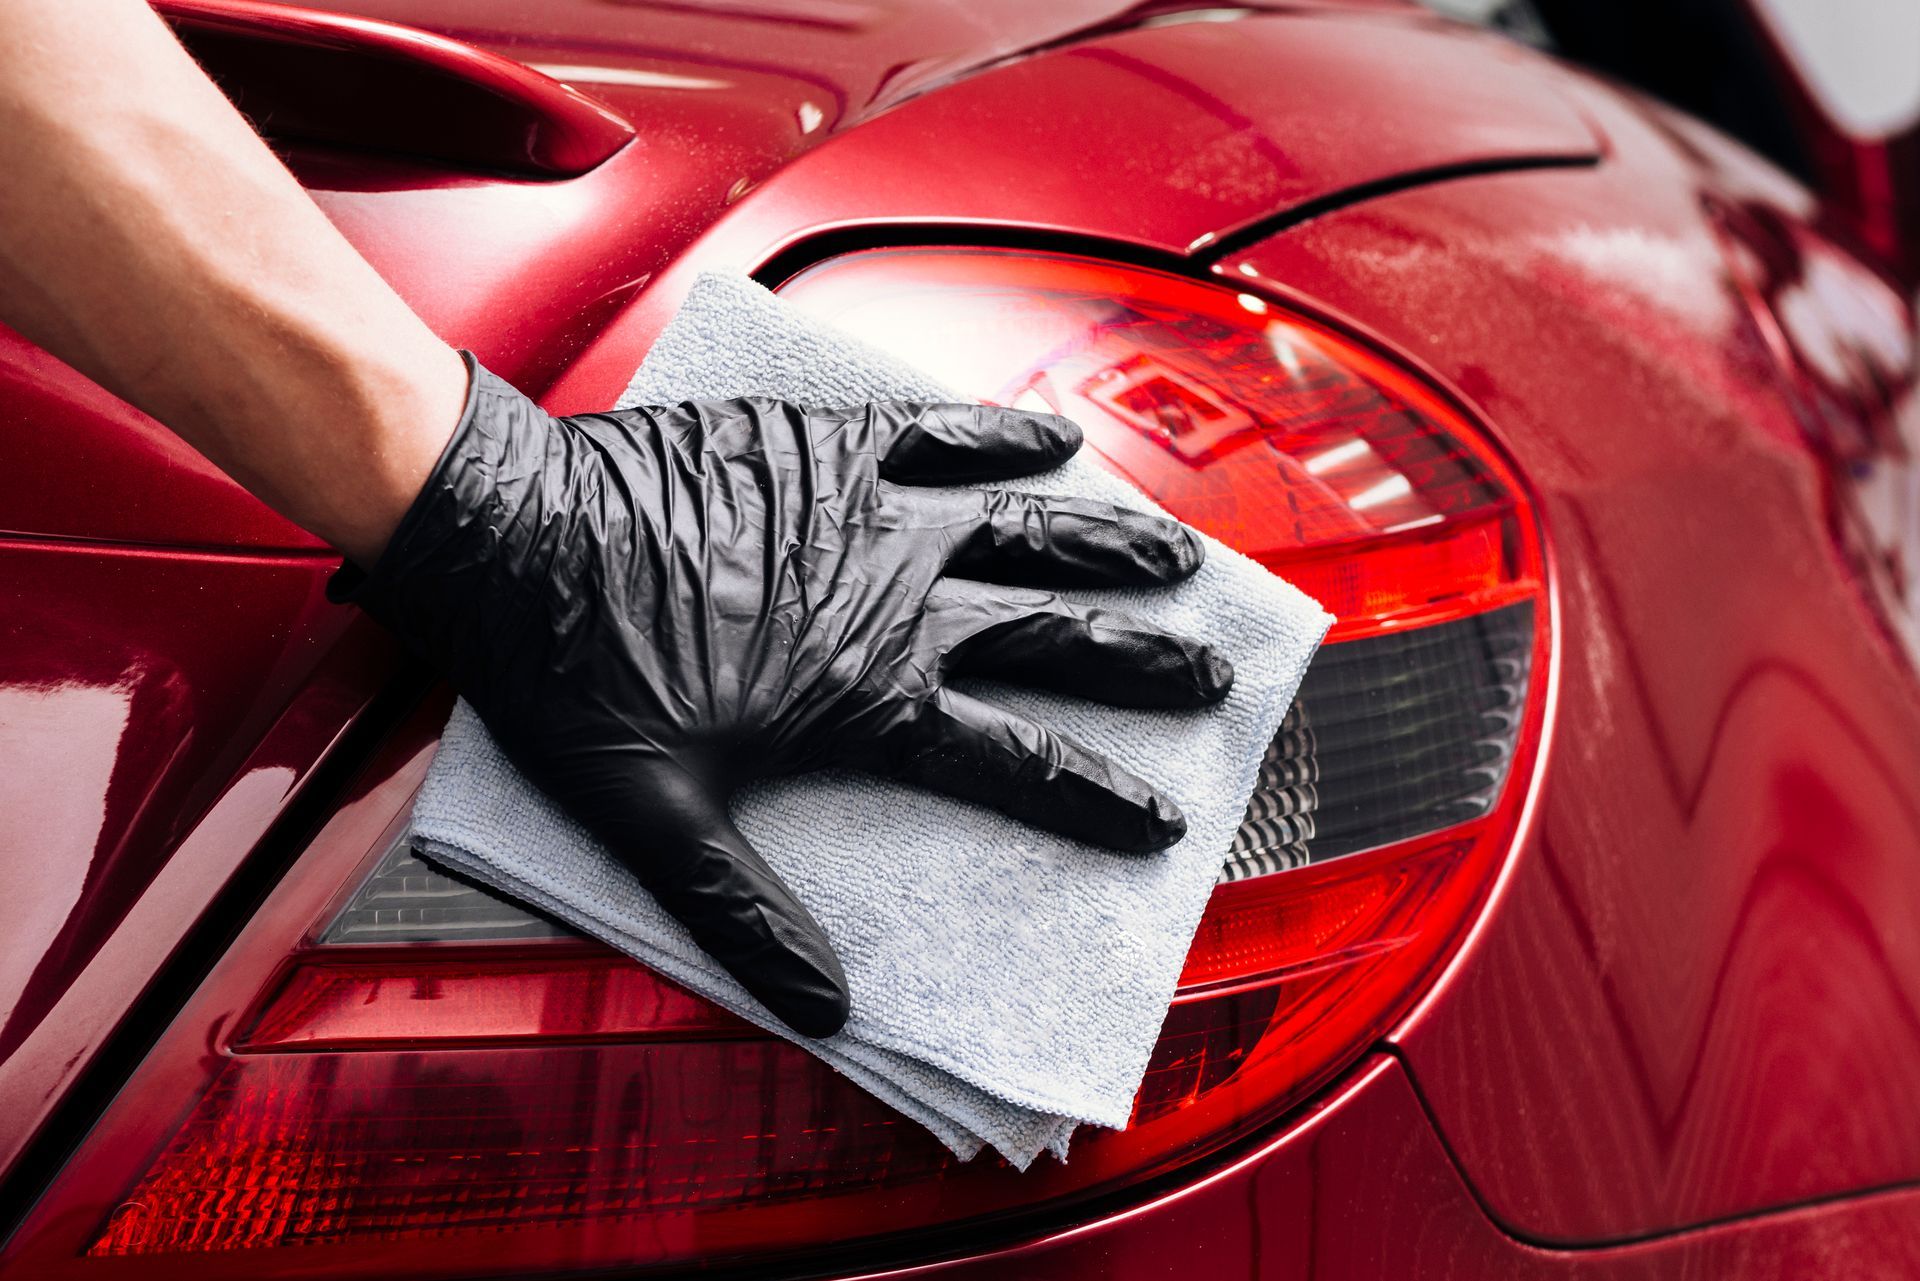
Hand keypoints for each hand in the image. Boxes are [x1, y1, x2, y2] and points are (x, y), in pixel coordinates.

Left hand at [335, 356, 1232, 1036]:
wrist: (512, 535)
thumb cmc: (574, 675)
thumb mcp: (652, 819)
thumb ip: (743, 911)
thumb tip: (820, 1007)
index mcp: (866, 698)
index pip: (1016, 759)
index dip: (1096, 794)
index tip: (1157, 819)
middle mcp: (896, 604)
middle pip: (1054, 634)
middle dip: (1146, 662)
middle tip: (1212, 676)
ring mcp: (871, 515)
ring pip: (1024, 528)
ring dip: (1112, 543)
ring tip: (1182, 556)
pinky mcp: (830, 445)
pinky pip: (941, 432)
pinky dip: (1003, 436)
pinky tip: (1054, 441)